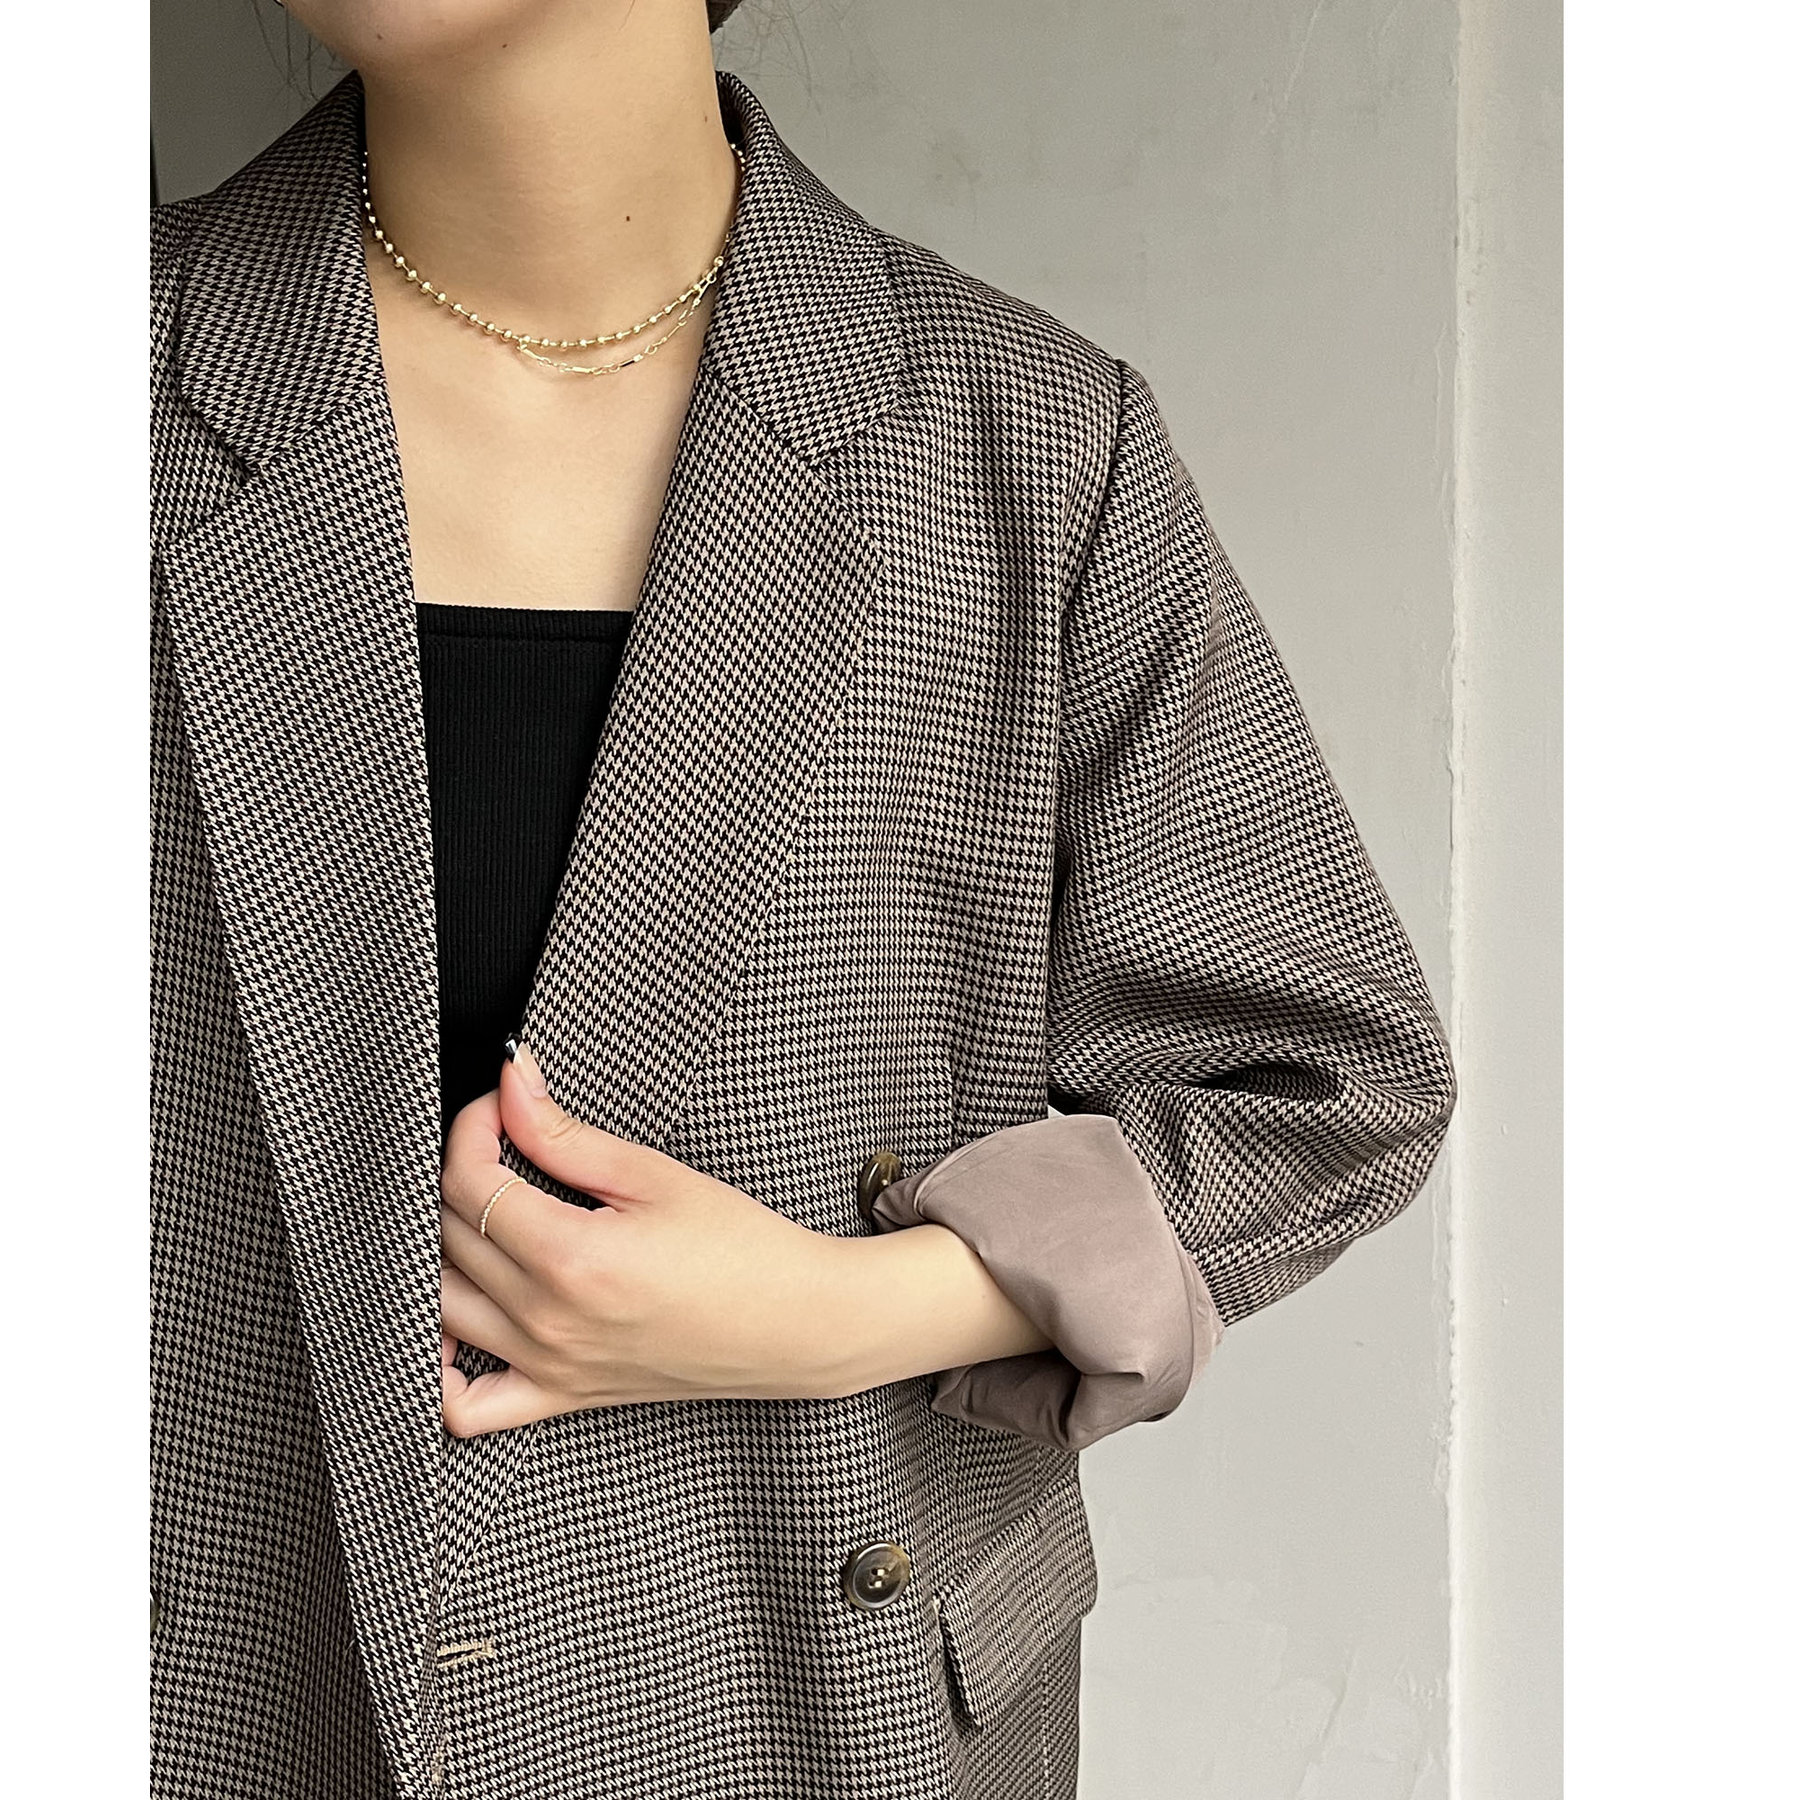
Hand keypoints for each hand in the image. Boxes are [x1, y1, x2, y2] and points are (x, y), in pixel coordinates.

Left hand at [438, 1042, 864, 1436]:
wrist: (795, 1322)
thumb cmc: (741, 1248)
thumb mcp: (654, 1176)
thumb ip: (566, 1134)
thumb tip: (511, 1085)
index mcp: (572, 1257)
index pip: (470, 1183)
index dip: (471, 1129)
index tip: (498, 1106)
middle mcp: (547, 1320)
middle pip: (446, 1237)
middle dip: (460, 1173)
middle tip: (500, 1143)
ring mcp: (549, 1365)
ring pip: (439, 1307)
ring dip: (439, 1251)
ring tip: (480, 1214)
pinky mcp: (561, 1395)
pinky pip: (465, 1407)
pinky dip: (438, 1367)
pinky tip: (453, 1321)